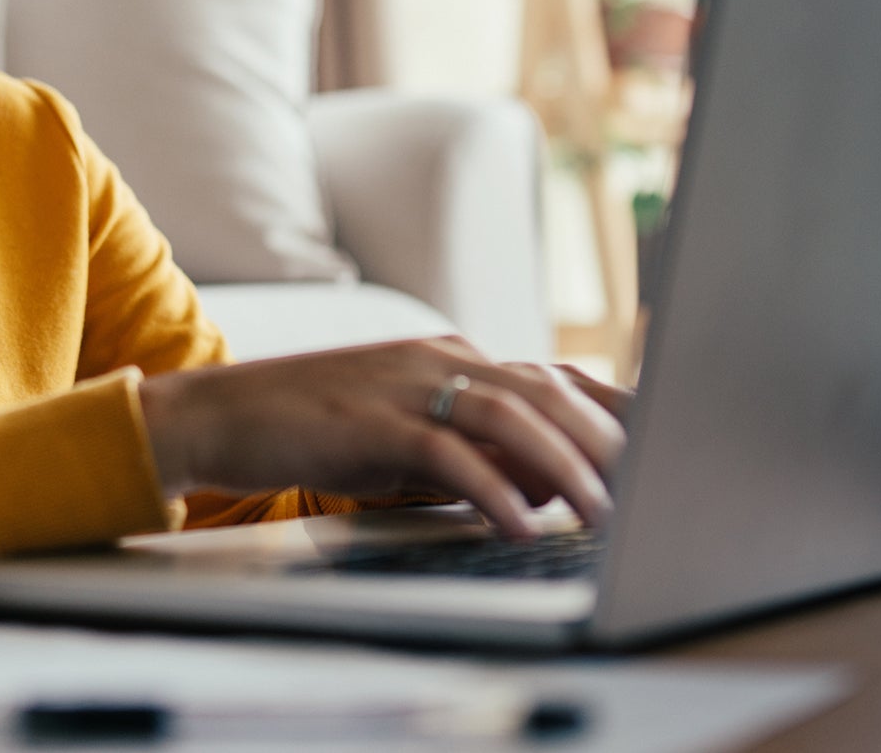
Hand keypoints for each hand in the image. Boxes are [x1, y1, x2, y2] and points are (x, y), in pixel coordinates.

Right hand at [136, 337, 625, 539]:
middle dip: (607, 441)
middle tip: (652, 489)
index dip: (612, 408)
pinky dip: (492, 490)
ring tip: (604, 514)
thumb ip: (471, 448)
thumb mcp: (405, 433)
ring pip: (512, 417)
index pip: (552, 376)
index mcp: (451, 355)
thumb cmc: (314, 430)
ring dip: (566, 467)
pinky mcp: (371, 423)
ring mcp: (405, 385)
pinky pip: (447, 454)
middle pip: (547, 392)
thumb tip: (543, 485)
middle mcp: (439, 359)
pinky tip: (520, 525)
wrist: (219, 413)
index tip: (662, 444)